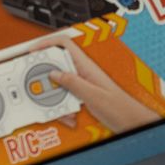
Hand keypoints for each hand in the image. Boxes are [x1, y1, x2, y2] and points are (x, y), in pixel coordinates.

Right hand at [34, 36, 160, 133]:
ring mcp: (83, 83)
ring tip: (63, 110)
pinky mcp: (83, 94)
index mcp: (86, 66)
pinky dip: (64, 108)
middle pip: (57, 65)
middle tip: (38, 85)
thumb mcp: (92, 95)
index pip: (64, 43)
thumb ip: (72, 82)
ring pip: (60, 84)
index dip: (46, 43)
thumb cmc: (120, 108)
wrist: (132, 122)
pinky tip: (70, 116)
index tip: (32, 50)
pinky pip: (66, 97)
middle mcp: (84, 72)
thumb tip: (53, 72)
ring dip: (57, 98)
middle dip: (46, 77)